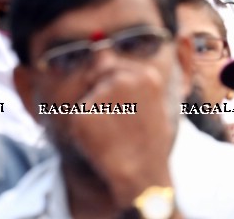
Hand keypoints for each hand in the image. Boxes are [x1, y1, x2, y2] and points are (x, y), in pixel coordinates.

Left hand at [63, 65, 176, 208]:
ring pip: (87, 95)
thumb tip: (108, 59)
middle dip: (98, 90)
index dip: (111, 81)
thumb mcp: (156, 104)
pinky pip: (76, 114)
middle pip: (98, 73)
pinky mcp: (82, 112)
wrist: (140, 173)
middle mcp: (123, 79)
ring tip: (109, 133)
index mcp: (145, 75)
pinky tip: (98, 141)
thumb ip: (135, 83)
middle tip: (111, 120)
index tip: (118, 103)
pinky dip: (81, 128)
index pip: (115, 64)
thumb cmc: (151, 144)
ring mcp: (101, 95)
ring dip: (92, 110)